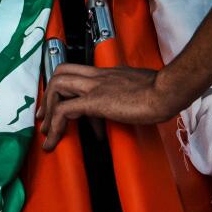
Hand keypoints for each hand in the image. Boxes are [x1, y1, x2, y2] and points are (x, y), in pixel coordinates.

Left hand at [38, 64, 186, 149]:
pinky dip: (55, 125)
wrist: (167, 91)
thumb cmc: (162, 91)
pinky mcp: (95, 101)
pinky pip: (65, 110)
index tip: (60, 105)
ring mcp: (95, 86)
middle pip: (61, 73)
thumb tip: (124, 107)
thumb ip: (127, 94)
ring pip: (57, 87)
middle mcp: (98, 76)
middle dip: (48, 96)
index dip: (64, 87)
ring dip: (48, 110)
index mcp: (108, 73)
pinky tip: (55, 140)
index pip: (78, 72)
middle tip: (45, 118)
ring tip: (46, 133)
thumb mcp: (140, 89)